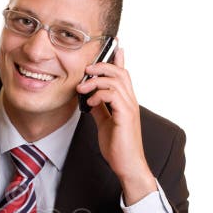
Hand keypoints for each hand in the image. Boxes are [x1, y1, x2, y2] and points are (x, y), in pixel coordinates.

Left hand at [77, 47, 156, 204]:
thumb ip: (99, 108)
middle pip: (120, 72)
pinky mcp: (126, 116)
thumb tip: (89, 98)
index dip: (118, 59)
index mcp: (125, 101)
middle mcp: (130, 101)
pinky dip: (99, 95)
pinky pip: (113, 96)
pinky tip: (89, 102)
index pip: (123, 74)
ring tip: (81, 88)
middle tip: (86, 69)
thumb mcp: (104, 123)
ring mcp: (129, 108)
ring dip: (96, 81)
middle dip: (102, 66)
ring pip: (116, 81)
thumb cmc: (118, 147)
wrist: (127, 165)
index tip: (113, 46)